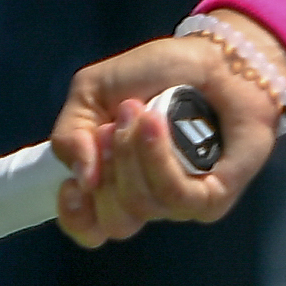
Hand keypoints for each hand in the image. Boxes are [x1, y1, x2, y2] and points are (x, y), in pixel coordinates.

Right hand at [50, 36, 276, 244]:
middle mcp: (146, 198)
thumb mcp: (92, 92)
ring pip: (139, 204)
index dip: (74, 215)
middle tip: (115, 125)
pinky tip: (157, 123)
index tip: (74, 183)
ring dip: (131, 153)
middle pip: (113, 221)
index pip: (88, 227)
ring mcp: (179, 202)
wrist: (215, 58)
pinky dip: (158, 157)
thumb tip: (81, 177)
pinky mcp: (212, 197)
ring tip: (142, 112)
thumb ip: (70, 135)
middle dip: (107, 169)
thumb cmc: (157, 74)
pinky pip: (175, 196)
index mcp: (112, 182)